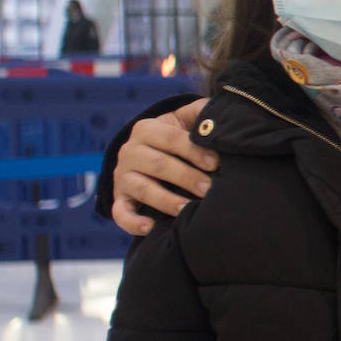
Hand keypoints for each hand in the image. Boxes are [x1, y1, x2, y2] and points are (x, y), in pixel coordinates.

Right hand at [112, 98, 216, 235]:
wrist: (149, 153)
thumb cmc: (178, 137)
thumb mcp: (186, 120)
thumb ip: (202, 113)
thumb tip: (221, 114)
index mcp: (147, 129)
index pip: (171, 138)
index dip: (194, 151)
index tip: (216, 164)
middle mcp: (130, 151)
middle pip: (159, 165)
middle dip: (186, 177)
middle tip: (209, 190)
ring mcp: (123, 176)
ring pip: (143, 189)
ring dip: (167, 200)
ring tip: (188, 210)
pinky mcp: (119, 199)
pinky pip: (121, 212)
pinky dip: (133, 222)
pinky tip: (151, 228)